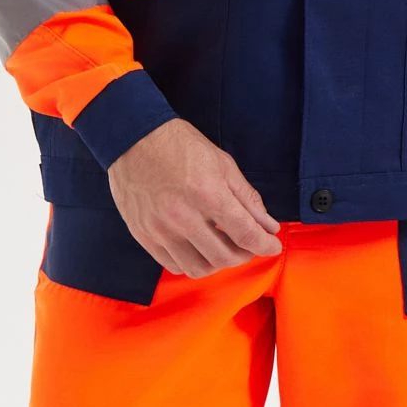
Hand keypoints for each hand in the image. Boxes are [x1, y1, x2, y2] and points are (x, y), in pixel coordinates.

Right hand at [108, 119, 283, 276]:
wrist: (133, 138)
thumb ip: (247, 198)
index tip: (272, 246)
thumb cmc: (180, 146)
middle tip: (248, 243)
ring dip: (218, 263)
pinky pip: (174, 265)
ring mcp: (161, 229)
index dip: (266, 246)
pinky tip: (198, 247)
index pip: (246, 235)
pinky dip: (192, 262)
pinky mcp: (144, 235)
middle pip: (225, 257)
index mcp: (208, 194)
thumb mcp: (222, 164)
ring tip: (222, 246)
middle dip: (245, 255)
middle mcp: (183, 216)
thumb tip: (268, 225)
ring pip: (199, 268)